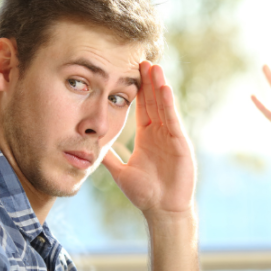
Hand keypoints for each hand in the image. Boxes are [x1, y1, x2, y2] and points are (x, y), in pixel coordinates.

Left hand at [103, 61, 195, 218]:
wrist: (162, 210)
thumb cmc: (145, 194)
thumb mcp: (120, 172)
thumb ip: (109, 158)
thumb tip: (90, 148)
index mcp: (147, 137)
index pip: (142, 107)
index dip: (138, 90)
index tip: (131, 71)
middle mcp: (160, 133)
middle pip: (154, 101)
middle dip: (148, 81)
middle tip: (143, 59)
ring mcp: (171, 137)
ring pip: (164, 106)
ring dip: (159, 86)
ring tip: (154, 67)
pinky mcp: (180, 144)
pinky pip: (173, 120)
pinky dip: (169, 105)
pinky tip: (165, 89)